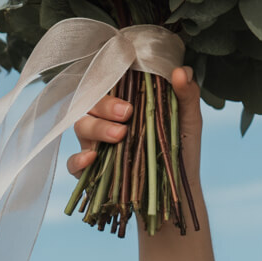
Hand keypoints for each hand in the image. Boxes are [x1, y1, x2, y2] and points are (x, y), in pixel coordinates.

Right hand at [67, 66, 202, 182]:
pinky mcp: (89, 171)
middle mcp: (106, 120)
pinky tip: (91, 159)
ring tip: (119, 136)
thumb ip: (187, 94)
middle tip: (126, 114)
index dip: (111, 81)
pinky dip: (78, 160)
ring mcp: (96, 144)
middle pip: (91, 102)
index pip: (108, 83)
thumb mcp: (188, 120)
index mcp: (125, 103)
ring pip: (80, 126)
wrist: (178, 189)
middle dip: (105, 105)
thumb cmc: (181, 148)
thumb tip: (182, 71)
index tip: (131, 91)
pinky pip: (73, 163)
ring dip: (96, 128)